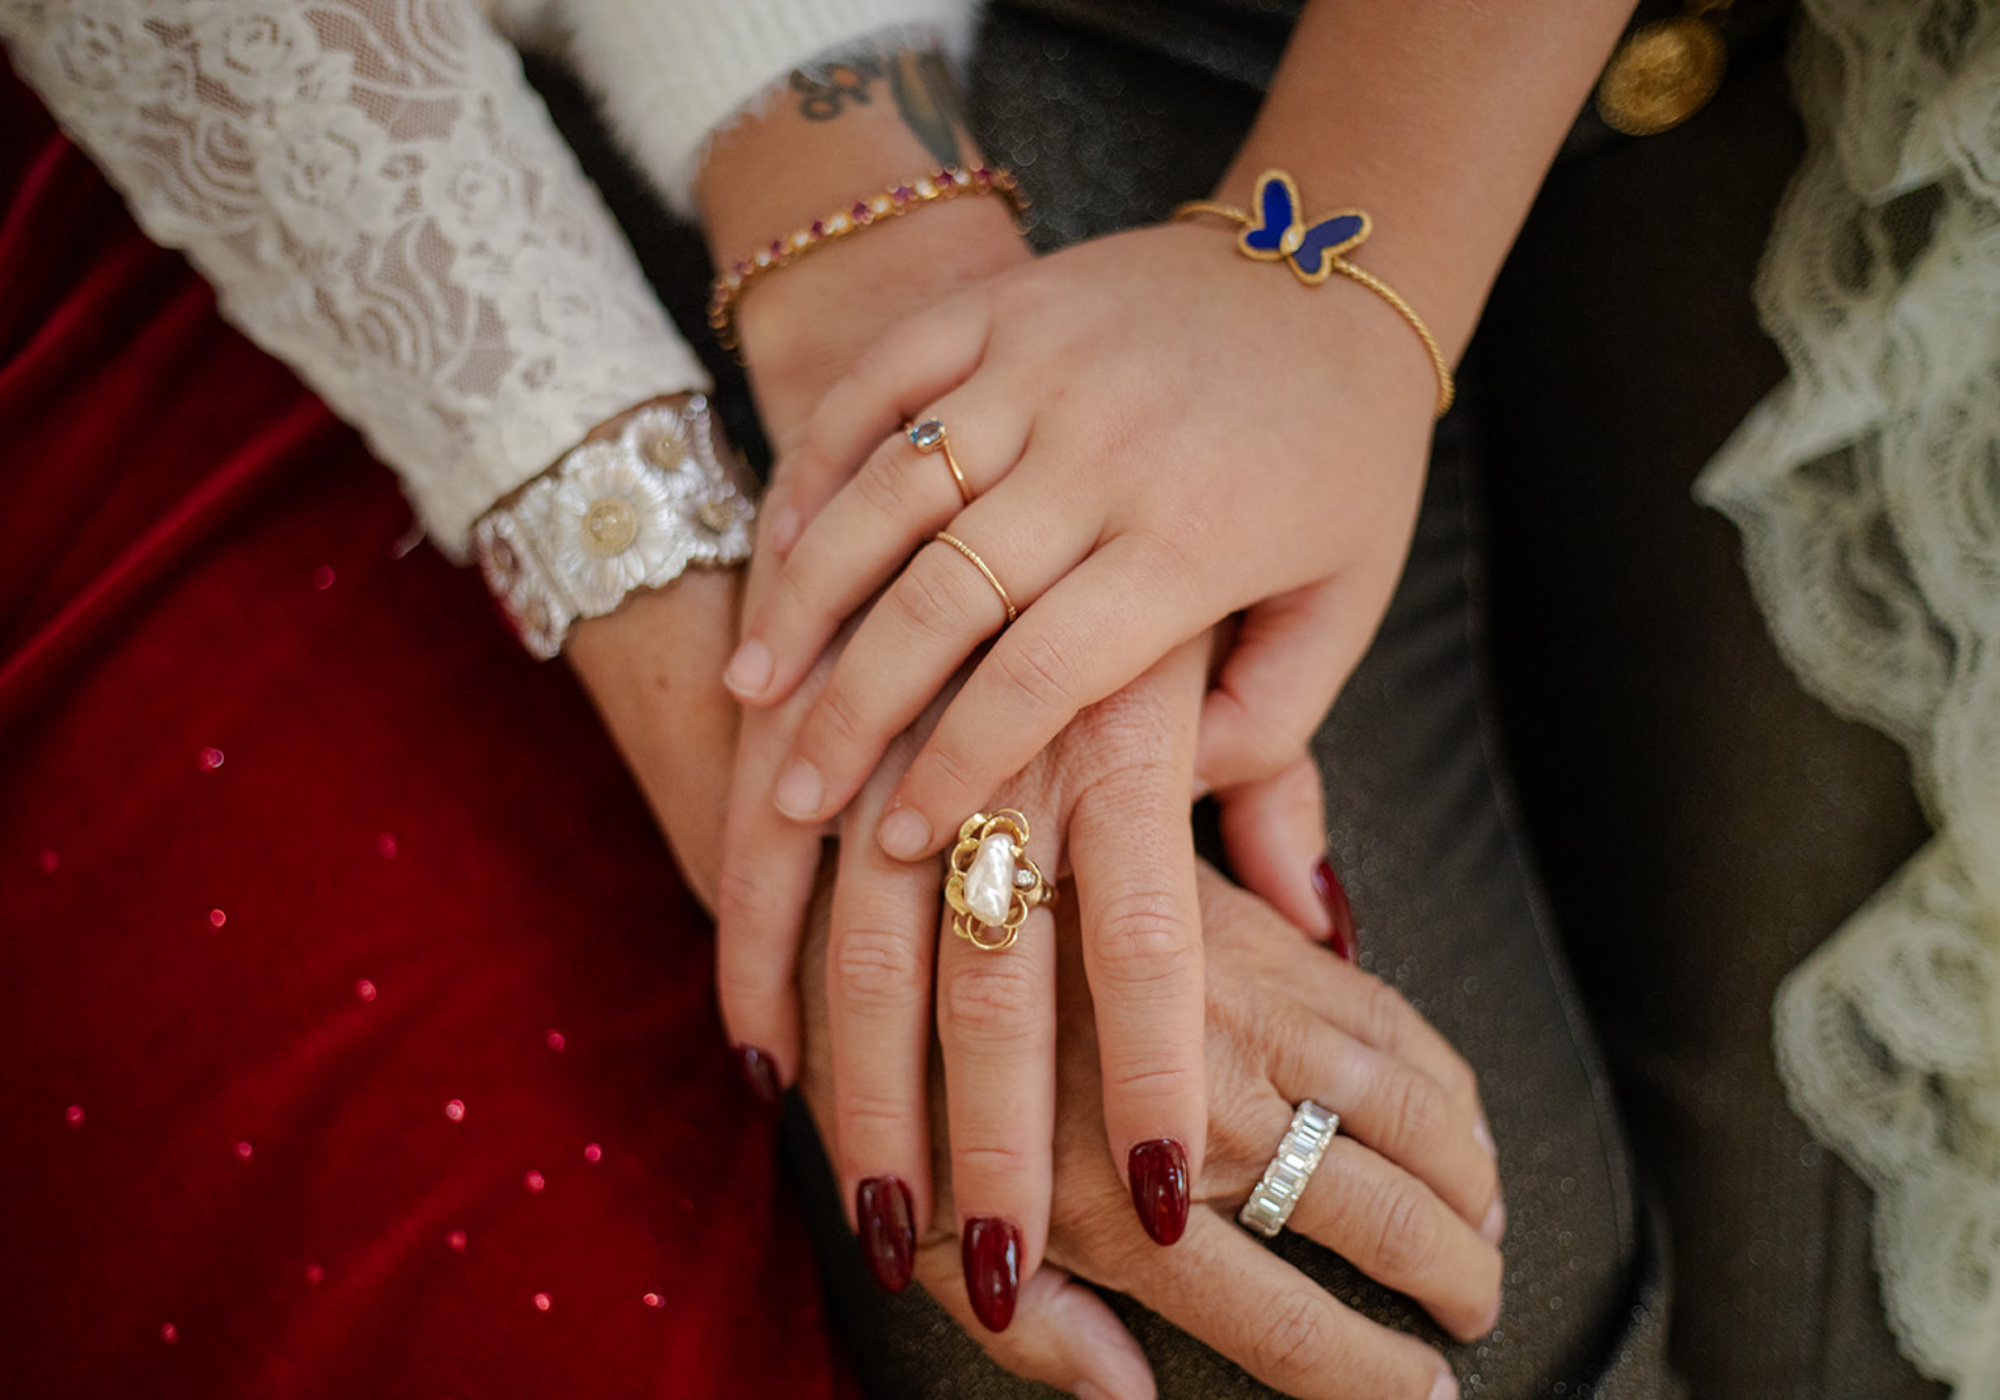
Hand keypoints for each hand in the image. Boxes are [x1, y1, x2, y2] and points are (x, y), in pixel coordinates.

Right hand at [722, 218, 1434, 885]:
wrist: (1341, 263)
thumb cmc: (1342, 460)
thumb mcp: (1346, 608)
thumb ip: (1271, 728)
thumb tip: (1165, 820)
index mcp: (1192, 541)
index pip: (1044, 678)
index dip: (961, 768)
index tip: (905, 840)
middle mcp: (1106, 450)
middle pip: (942, 599)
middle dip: (854, 712)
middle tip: (795, 797)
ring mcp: (1045, 364)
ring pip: (886, 491)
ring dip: (806, 596)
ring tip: (754, 688)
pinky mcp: (1005, 303)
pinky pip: (882, 381)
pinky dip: (818, 461)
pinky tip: (777, 545)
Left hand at [796, 858, 1503, 1398]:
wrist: (899, 875)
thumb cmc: (896, 1070)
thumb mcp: (925, 1230)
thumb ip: (1034, 1330)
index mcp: (1113, 1206)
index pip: (1288, 1323)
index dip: (1374, 1376)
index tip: (1423, 1392)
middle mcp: (1193, 1108)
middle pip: (1375, 1216)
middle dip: (1452, 1278)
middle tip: (1474, 1305)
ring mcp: (1234, 1011)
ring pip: (1407, 1110)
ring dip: (1469, 1179)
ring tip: (1482, 1223)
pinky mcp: (1248, 934)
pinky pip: (1384, 1016)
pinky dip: (1442, 1079)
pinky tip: (1454, 1118)